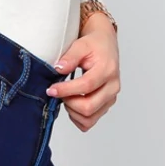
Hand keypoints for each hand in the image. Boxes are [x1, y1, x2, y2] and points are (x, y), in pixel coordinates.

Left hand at [48, 14, 120, 131]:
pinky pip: (90, 121)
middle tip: (57, 92)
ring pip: (89, 118)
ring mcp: (110, 98)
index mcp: (107, 70)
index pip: (86, 86)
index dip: (66, 90)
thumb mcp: (81, 44)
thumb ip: (69, 57)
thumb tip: (58, 69)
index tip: (51, 89)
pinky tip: (71, 104)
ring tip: (65, 96)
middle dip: (68, 102)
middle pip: (89, 107)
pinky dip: (77, 118)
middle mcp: (112, 87)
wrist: (105, 45)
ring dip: (72, 111)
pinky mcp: (106, 105)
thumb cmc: (94, 45)